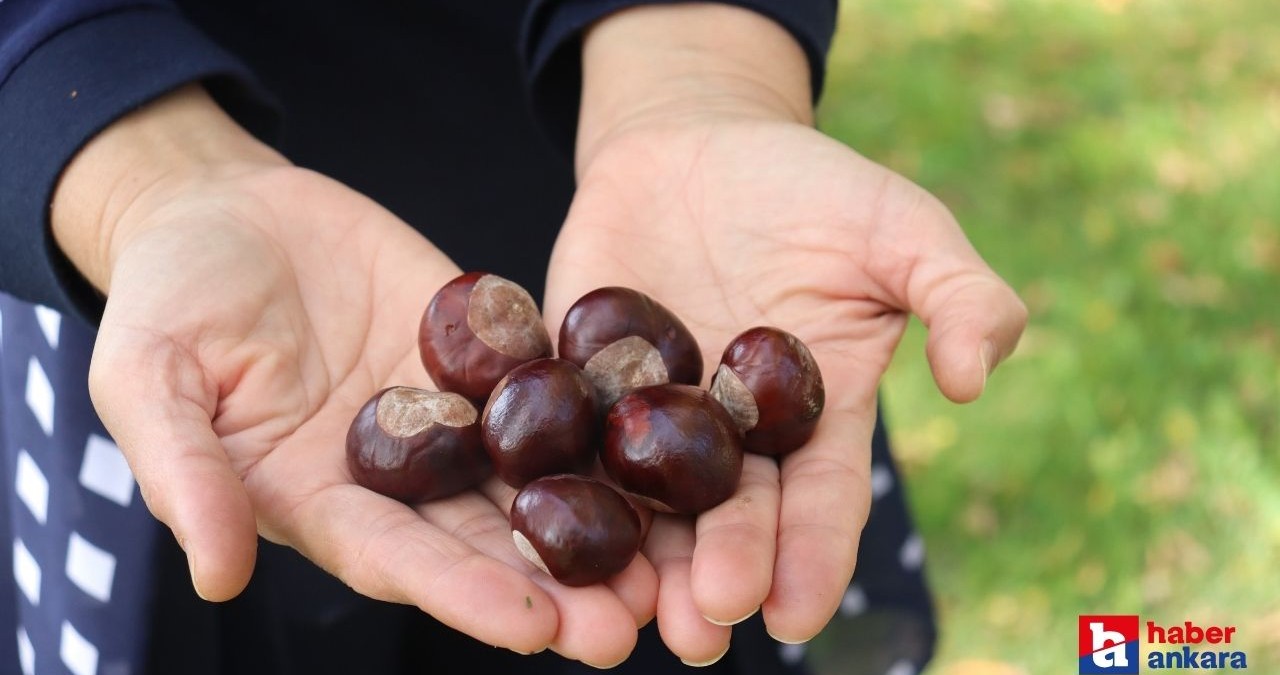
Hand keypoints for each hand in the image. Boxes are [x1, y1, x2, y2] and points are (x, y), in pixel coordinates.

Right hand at [51, 86, 655, 665]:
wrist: (225, 209)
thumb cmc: (168, 299)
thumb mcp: (148, 379)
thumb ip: (185, 473)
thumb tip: (217, 576)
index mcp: (322, 500)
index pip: (398, 561)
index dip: (463, 594)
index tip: (533, 628)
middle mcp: (399, 475)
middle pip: (485, 539)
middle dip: (555, 584)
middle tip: (631, 623)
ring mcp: (448, 414)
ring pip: (531, 477)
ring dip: (596, 520)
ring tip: (666, 562)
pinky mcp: (484, 352)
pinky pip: (545, 384)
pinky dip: (599, 413)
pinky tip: (662, 436)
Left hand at [544, 5, 1026, 663]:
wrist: (697, 140)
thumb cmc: (810, 186)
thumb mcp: (900, 225)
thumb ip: (958, 293)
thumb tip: (974, 379)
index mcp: (814, 415)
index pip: (821, 496)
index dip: (813, 554)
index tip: (798, 615)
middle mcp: (731, 434)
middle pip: (728, 516)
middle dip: (720, 571)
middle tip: (704, 627)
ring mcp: (650, 412)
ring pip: (646, 500)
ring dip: (641, 561)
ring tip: (633, 617)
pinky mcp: (576, 378)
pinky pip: (564, 433)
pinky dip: (557, 481)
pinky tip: (542, 530)